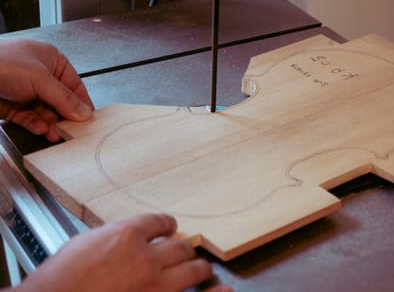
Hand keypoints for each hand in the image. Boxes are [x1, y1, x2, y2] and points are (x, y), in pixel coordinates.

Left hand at [0, 38, 93, 141]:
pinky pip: (29, 118)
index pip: (74, 85)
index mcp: (51, 60)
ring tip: (55, 134)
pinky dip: (36, 125)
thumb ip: (64, 98)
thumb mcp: (40, 78)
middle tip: (70, 131)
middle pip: (60, 101)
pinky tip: (41, 129)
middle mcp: (39, 75)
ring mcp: (24, 90)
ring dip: (51, 124)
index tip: (87, 119)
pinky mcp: (11, 105)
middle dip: (65, 117)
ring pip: (45, 112)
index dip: (81, 103)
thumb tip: (83, 112)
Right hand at [15, 214, 231, 291]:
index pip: (158, 222)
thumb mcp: (82, 245)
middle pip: (179, 246)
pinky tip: (223, 291)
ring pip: (191, 269)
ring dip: (198, 267)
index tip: (170, 226)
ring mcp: (156, 285)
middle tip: (186, 250)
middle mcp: (146, 258)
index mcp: (126, 235)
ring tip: (201, 268)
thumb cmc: (57, 281)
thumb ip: (111, 238)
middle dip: (183, 248)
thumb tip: (126, 237)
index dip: (167, 224)